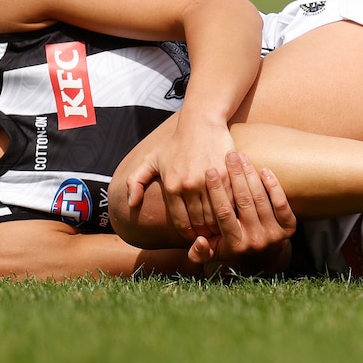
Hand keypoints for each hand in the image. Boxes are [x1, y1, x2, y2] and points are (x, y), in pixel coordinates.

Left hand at [127, 121, 234, 240]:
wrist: (201, 123)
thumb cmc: (175, 144)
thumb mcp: (151, 160)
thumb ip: (135, 181)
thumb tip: (131, 204)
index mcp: (171, 186)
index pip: (181, 223)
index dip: (188, 235)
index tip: (194, 239)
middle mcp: (188, 185)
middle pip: (199, 222)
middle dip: (204, 234)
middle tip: (210, 238)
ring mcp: (208, 181)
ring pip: (215, 215)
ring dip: (218, 226)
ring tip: (221, 230)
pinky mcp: (226, 175)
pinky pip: (229, 202)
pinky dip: (230, 212)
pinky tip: (231, 215)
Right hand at [188, 151, 295, 275]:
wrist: (262, 260)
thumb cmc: (231, 250)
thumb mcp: (212, 254)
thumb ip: (199, 252)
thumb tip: (199, 239)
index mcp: (235, 245)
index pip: (223, 212)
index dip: (216, 190)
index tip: (210, 170)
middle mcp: (255, 241)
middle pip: (243, 201)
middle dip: (235, 175)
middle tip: (229, 155)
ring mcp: (274, 235)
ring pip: (260, 198)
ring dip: (251, 174)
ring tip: (242, 157)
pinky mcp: (289, 227)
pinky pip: (281, 203)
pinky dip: (273, 185)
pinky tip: (264, 170)